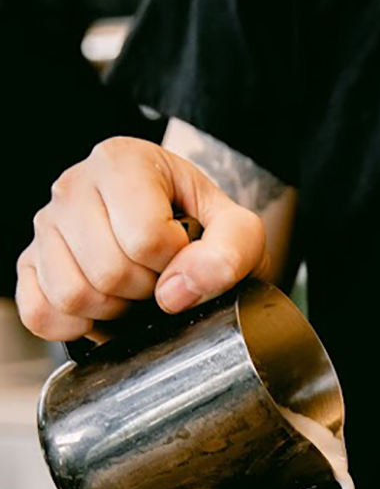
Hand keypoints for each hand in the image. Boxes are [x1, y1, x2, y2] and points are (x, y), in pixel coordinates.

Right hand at [16, 137, 266, 340]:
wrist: (182, 232)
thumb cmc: (205, 227)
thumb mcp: (241, 231)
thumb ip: (231, 252)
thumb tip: (176, 291)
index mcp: (124, 161)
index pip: (146, 237)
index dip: (176, 261)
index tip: (183, 252)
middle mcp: (74, 185)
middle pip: (109, 270)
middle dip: (148, 288)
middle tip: (160, 275)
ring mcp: (46, 225)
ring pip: (73, 295)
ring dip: (115, 308)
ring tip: (135, 288)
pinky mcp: (30, 263)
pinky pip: (40, 313)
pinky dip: (76, 326)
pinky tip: (105, 309)